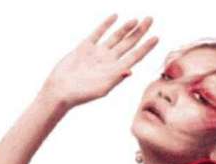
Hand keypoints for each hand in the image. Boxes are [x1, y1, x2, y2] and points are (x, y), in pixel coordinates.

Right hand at [42, 14, 158, 108]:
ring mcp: (97, 53)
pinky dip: (106, 25)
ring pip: (115, 38)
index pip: (135, 56)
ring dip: (126, 28)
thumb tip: (130, 70)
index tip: (156, 37)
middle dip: (140, 32)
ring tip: (136, 20)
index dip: (146, 47)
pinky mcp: (85, 48)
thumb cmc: (80, 94)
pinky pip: (98, 33)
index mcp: (115, 71)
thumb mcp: (101, 89)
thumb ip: (116, 78)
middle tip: (150, 19)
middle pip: (128, 44)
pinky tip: (115, 17)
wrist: (60, 90)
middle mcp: (108, 61)